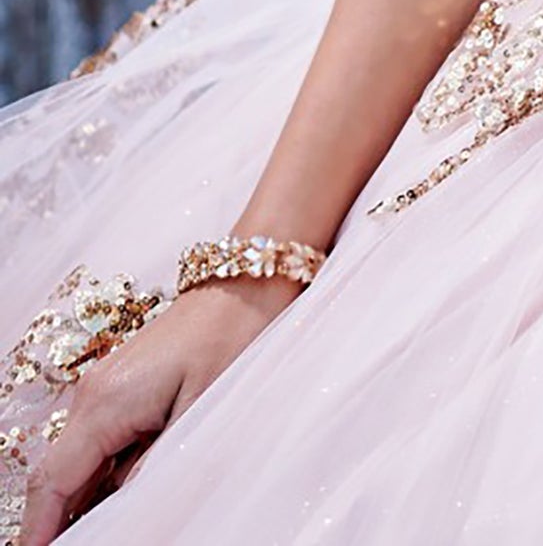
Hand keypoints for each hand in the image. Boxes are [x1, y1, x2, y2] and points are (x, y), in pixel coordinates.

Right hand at [17, 278, 300, 540]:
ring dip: (82, 503)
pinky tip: (125, 499)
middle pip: (59, 477)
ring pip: (79, 464)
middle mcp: (94, 396)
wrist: (246, 282)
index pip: (52, 481)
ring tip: (106, 530)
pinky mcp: (122, 389)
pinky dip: (102, 478)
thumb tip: (121, 512)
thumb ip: (154, 467)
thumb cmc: (232, 337)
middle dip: (59, 521)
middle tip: (87, 544)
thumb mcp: (200, 411)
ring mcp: (105, 390)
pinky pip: (99, 446)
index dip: (37, 529)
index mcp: (105, 402)